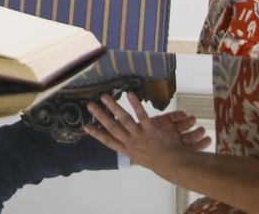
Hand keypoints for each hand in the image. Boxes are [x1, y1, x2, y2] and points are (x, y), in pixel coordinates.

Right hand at [83, 93, 210, 174]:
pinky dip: (136, 104)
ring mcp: (139, 136)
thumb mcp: (139, 157)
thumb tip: (122, 142)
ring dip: (113, 107)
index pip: (108, 141)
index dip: (96, 133)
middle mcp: (130, 143)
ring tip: (104, 96)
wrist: (173, 164)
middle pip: (112, 127)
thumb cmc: (157, 160)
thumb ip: (130, 148)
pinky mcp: (150, 130)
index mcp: (127, 150)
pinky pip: (142, 116)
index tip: (85, 126)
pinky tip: (129, 94)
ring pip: (123, 120)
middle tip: (89, 105)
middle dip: (99, 115)